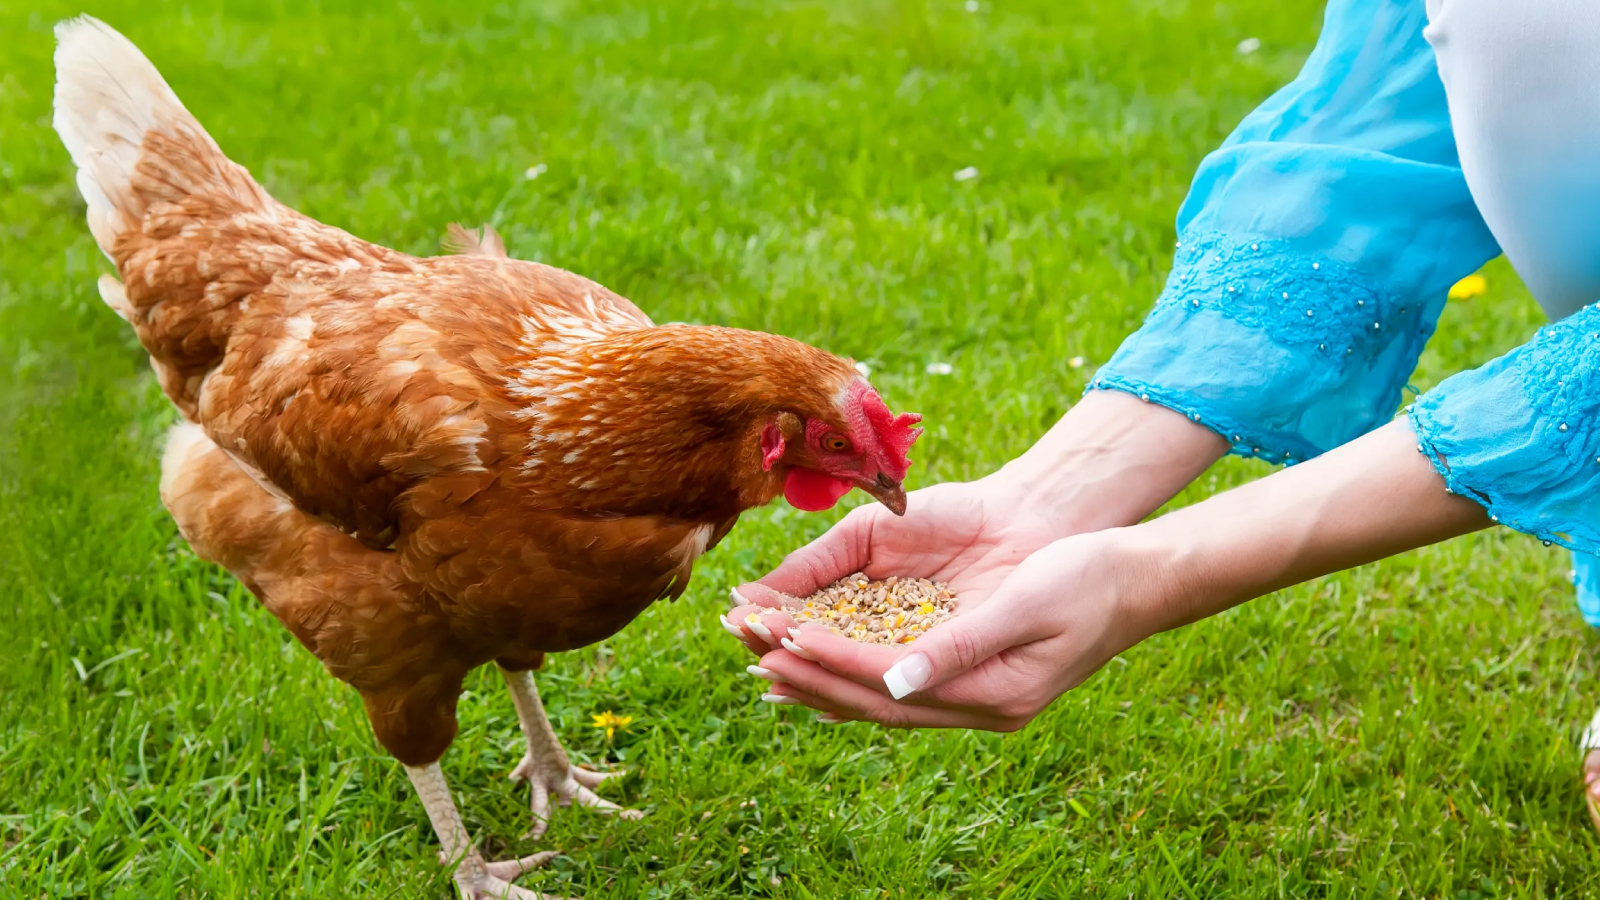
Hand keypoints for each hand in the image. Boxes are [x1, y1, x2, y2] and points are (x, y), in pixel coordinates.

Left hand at [726, 420, 1489, 731]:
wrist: (1138, 576)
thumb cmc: (1089, 578)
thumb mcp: (1027, 604)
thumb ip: (961, 645)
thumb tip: (895, 682)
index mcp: (992, 694)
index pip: (888, 685)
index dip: (831, 665)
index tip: (781, 643)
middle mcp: (977, 704)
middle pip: (874, 701)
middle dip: (810, 678)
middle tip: (750, 656)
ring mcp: (975, 693)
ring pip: (880, 696)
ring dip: (823, 680)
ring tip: (764, 665)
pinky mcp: (972, 671)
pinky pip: (898, 678)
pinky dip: (855, 669)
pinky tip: (822, 655)